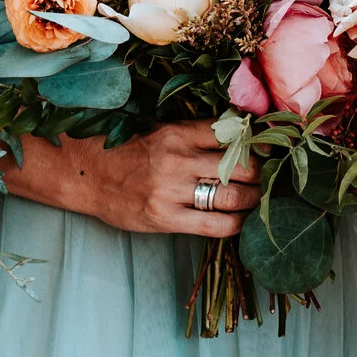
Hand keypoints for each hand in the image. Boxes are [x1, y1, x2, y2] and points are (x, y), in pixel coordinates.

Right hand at [16, 125, 257, 237]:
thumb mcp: (161, 131)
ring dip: (254, 199)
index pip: (234, 133)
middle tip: (273, 176)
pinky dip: (236, 224)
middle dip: (264, 173)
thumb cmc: (126, 150)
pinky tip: (241, 220)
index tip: (275, 148)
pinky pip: (215, 225)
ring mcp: (170, 190)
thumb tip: (246, 135)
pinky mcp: (164, 218)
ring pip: (233, 196)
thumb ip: (198, 135)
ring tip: (259, 198)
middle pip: (242, 165)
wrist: (82, 173)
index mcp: (177, 132)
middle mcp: (176, 159)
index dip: (261, 142)